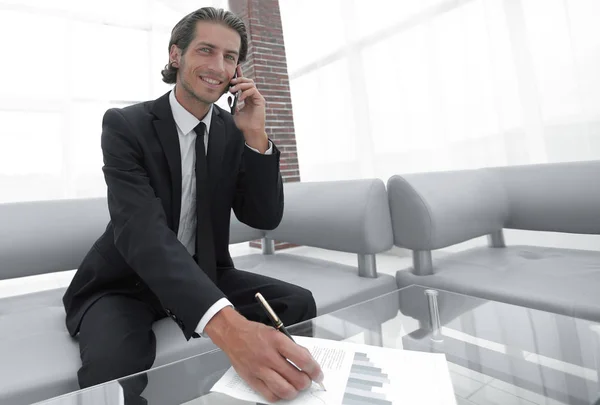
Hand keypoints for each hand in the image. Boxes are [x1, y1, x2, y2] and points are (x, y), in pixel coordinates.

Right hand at [205, 307, 323, 401]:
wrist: (233, 334)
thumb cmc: (256, 333)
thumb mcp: (277, 333)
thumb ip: (292, 347)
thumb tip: (307, 362)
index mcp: (278, 341)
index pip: (303, 360)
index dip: (315, 370)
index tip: (318, 374)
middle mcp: (269, 356)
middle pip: (296, 378)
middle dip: (306, 382)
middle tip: (307, 380)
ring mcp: (259, 369)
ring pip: (284, 390)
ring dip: (294, 391)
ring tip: (295, 387)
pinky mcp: (251, 379)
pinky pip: (269, 395)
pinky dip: (279, 396)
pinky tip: (281, 390)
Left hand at [229, 65, 268, 151]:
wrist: (250, 131)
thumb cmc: (244, 123)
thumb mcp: (234, 112)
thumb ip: (232, 103)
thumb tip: (229, 97)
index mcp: (247, 97)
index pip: (244, 83)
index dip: (240, 75)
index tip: (236, 68)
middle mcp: (253, 95)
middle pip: (248, 80)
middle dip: (239, 79)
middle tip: (231, 83)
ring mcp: (257, 97)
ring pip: (250, 83)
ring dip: (241, 85)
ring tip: (233, 91)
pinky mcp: (260, 100)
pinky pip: (253, 90)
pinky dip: (245, 92)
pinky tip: (240, 98)